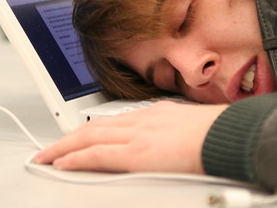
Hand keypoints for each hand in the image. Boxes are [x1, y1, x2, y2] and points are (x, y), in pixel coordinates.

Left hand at [33, 101, 227, 173]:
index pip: (112, 120)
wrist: (230, 134)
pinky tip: (63, 164)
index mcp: (154, 114)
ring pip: (89, 137)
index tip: (77, 136)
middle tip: (49, 148)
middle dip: (68, 138)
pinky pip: (97, 154)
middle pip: (94, 125)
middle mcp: (141, 120)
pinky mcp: (137, 153)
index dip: (90, 128)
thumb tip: (170, 141)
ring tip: (46, 157)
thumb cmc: (220, 132)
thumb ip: (174, 131)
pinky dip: (76, 158)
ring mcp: (137, 134)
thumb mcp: (192, 124)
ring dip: (63, 147)